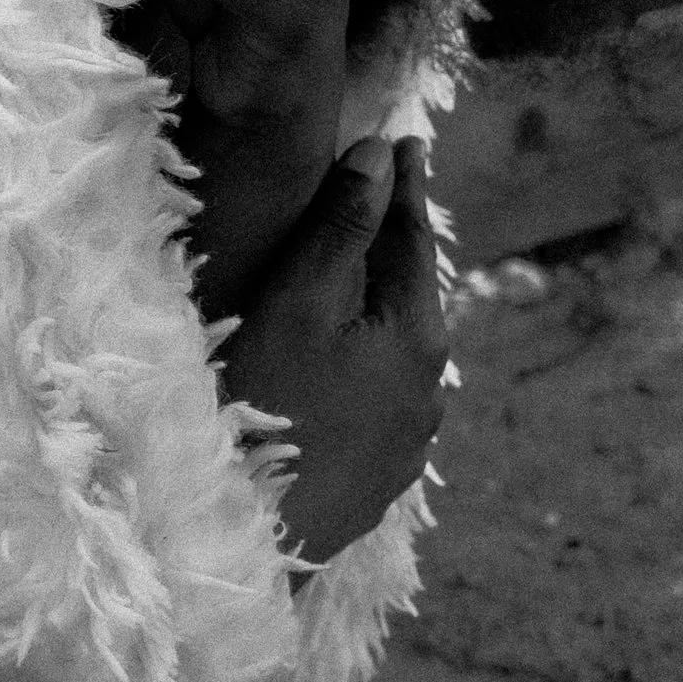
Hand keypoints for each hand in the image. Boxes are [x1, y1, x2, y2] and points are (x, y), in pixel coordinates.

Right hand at [219, 136, 447, 572]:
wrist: (252, 540)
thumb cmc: (265, 410)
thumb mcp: (297, 303)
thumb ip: (341, 226)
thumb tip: (380, 154)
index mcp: (417, 336)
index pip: (414, 239)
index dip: (405, 186)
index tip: (407, 141)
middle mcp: (429, 389)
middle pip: (413, 294)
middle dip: (397, 242)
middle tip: (392, 192)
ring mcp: (409, 441)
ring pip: (400, 349)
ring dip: (382, 305)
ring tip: (365, 271)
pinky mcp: (379, 477)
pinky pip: (382, 395)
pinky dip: (366, 360)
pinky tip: (342, 363)